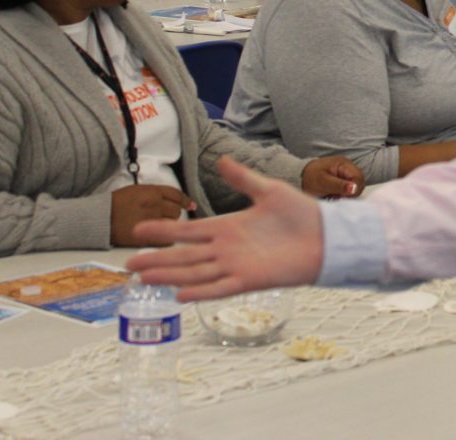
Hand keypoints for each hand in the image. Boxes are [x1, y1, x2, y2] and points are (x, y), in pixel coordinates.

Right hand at [111, 184, 195, 244]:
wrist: (98, 217)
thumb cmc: (115, 203)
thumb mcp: (136, 190)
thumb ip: (155, 193)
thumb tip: (173, 198)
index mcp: (152, 192)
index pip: (177, 195)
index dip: (185, 201)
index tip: (191, 205)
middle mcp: (154, 205)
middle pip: (176, 211)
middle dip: (174, 214)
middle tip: (167, 218)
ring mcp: (150, 221)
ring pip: (172, 225)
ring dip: (170, 227)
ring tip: (159, 228)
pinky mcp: (145, 237)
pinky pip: (166, 241)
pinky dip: (166, 240)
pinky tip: (160, 239)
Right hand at [129, 157, 322, 301]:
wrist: (326, 236)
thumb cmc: (301, 214)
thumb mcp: (269, 190)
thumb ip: (243, 179)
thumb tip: (221, 160)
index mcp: (228, 227)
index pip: (188, 230)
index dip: (164, 231)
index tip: (139, 228)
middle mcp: (227, 248)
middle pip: (184, 255)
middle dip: (157, 258)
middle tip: (130, 262)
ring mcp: (235, 265)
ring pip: (194, 272)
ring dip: (170, 275)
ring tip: (144, 277)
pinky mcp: (249, 280)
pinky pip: (219, 288)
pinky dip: (200, 291)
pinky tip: (179, 294)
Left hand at [301, 156, 363, 197]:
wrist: (301, 177)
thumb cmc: (310, 178)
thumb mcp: (322, 182)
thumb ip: (339, 185)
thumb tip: (355, 189)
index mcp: (343, 164)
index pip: (358, 177)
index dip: (354, 188)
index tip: (342, 196)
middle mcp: (348, 167)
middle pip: (360, 182)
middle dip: (351, 193)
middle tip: (338, 198)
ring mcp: (347, 174)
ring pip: (357, 187)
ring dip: (348, 195)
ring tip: (335, 196)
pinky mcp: (345, 180)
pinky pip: (352, 189)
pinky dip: (345, 195)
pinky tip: (336, 196)